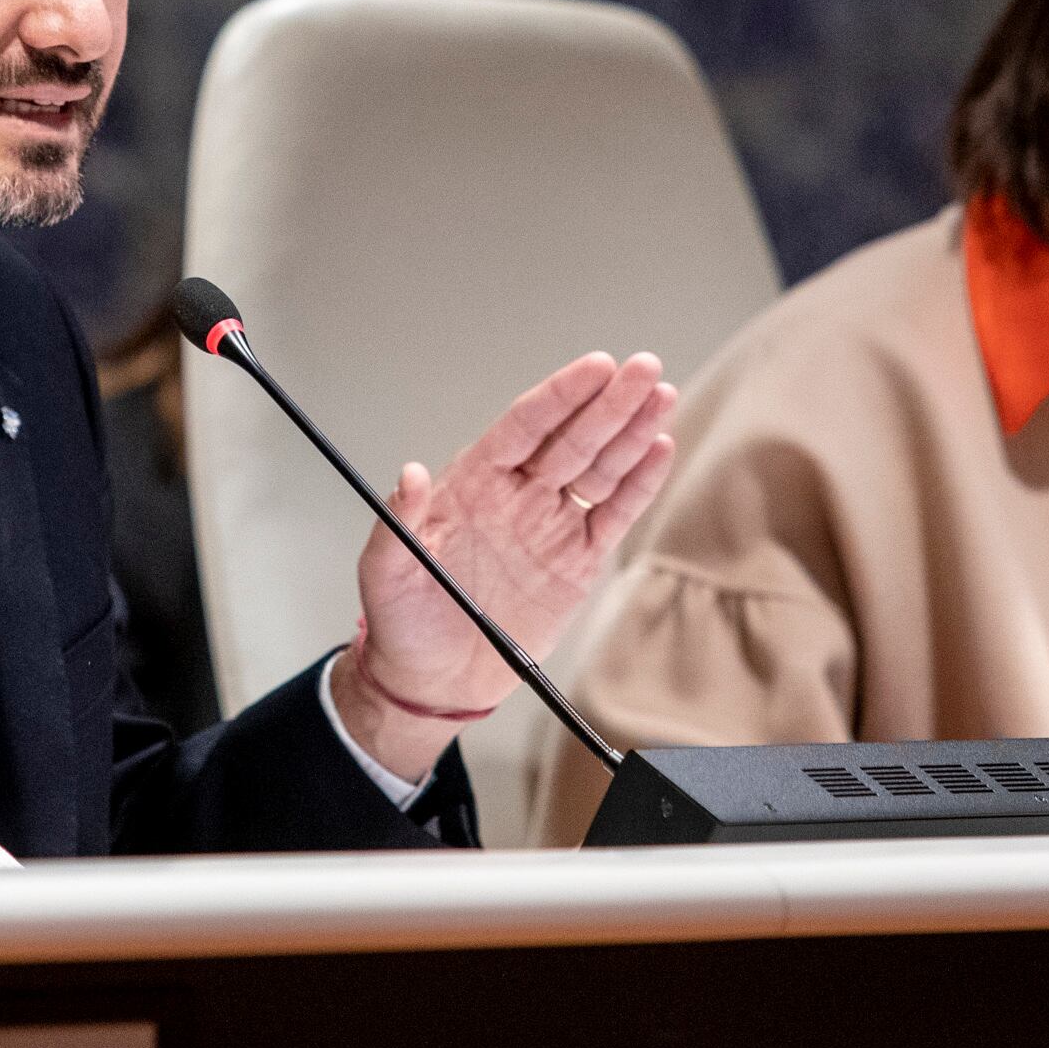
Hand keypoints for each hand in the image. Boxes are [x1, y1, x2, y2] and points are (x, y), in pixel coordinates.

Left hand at [330, 351, 678, 781]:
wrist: (435, 679)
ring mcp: (551, 524)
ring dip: (633, 431)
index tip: (594, 368)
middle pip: (573, 437)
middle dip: (610, 402)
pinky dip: (639, 483)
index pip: (525, 426)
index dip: (561, 396)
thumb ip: (399, 521)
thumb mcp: (386, 572)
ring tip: (662, 395)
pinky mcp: (577, 560)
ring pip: (600, 467)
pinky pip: (614, 514)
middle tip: (644, 368)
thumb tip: (409, 475)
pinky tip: (659, 449)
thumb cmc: (403, 621)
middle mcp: (519, 494)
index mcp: (474, 483)